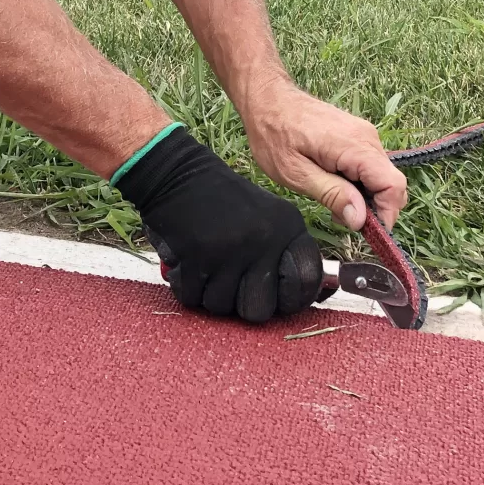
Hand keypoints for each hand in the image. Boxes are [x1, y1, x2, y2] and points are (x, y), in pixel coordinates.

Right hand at [116, 127, 323, 322]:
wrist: (178, 174)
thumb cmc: (222, 200)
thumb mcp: (267, 216)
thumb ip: (284, 252)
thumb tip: (305, 296)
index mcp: (288, 228)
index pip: (304, 284)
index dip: (288, 298)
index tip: (273, 295)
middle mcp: (265, 240)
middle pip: (260, 310)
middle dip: (240, 303)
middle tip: (229, 283)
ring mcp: (232, 249)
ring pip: (222, 306)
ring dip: (209, 293)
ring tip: (206, 267)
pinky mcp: (198, 256)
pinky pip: (192, 297)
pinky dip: (186, 286)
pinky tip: (187, 264)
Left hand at [237, 80, 407, 231]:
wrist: (268, 99)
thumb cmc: (274, 135)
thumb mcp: (296, 173)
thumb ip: (332, 195)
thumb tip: (360, 219)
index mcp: (355, 146)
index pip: (393, 185)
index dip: (386, 214)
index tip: (366, 232)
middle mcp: (367, 138)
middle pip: (391, 183)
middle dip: (374, 209)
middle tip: (342, 218)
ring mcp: (364, 135)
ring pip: (381, 177)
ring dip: (365, 197)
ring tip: (333, 202)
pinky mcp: (357, 136)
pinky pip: (370, 166)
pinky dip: (359, 183)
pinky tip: (334, 186)